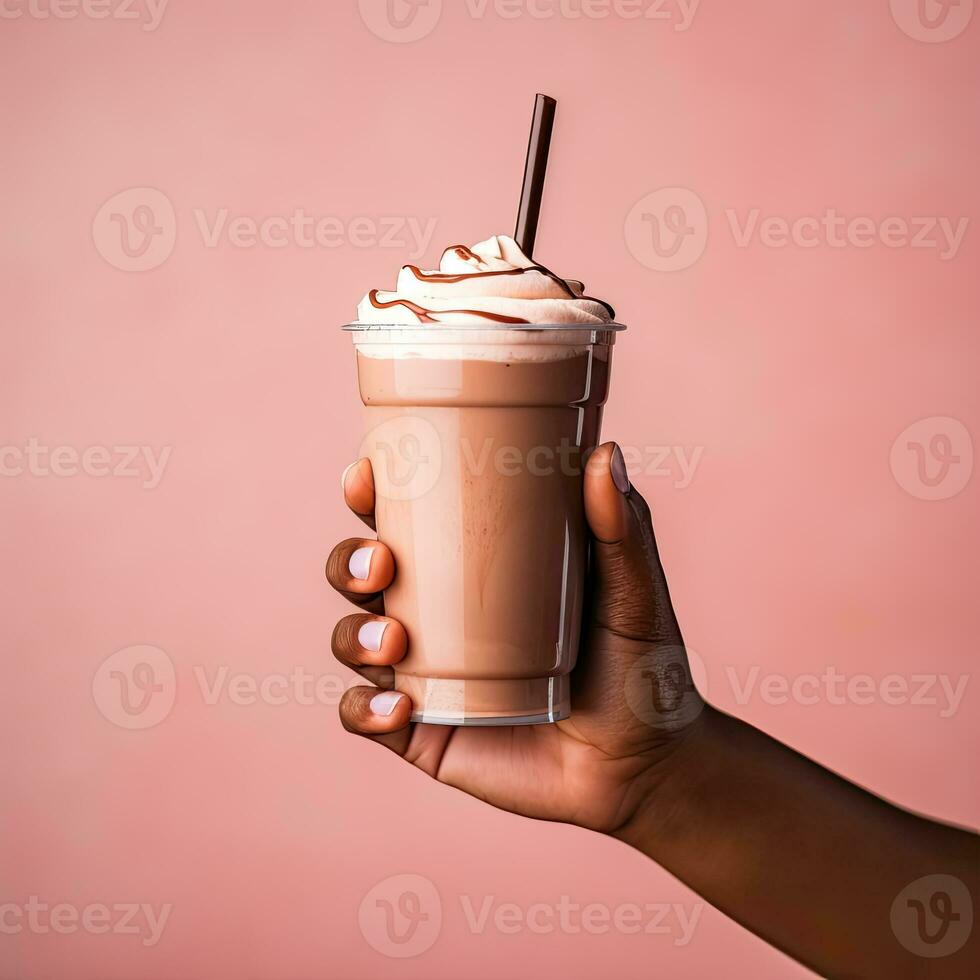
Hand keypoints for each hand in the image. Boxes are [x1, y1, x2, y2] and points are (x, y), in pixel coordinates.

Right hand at [325, 442, 703, 834]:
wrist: (645, 762)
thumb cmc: (638, 663)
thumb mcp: (632, 589)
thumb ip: (621, 526)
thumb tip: (604, 453)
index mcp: (470, 570)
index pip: (405, 521)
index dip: (371, 495)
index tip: (367, 475)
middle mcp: (435, 617)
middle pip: (361, 576)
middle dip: (350, 561)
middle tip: (382, 563)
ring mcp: (425, 676)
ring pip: (353, 641)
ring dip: (355, 634)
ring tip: (396, 641)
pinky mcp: (423, 733)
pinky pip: (367, 719)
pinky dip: (366, 710)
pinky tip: (399, 706)